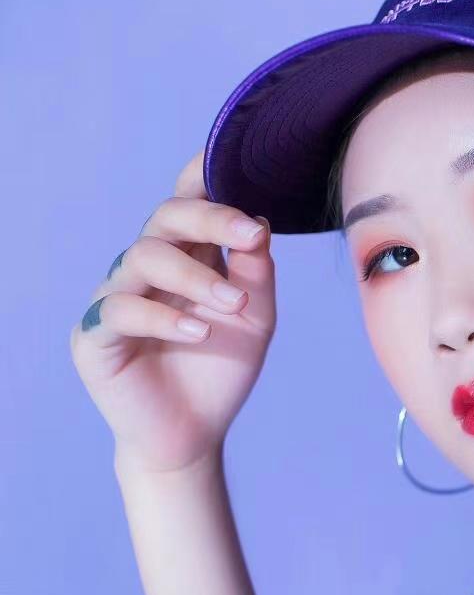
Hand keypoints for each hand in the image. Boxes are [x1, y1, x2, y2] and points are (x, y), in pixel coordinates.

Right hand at [69, 147, 278, 475]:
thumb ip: (254, 271)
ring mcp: (116, 295)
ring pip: (145, 257)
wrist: (196, 432)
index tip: (231, 162)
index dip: (201, 176)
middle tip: (251, 237)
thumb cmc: (221, 368)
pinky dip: (164, 317)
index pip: (187, 202)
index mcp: (186, 255)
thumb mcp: (254, 318)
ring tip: (234, 306)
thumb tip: (258, 221)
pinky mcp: (94, 333)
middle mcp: (146, 266)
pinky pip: (121, 308)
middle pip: (166, 218)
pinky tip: (199, 332)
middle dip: (212, 219)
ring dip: (197, 277)